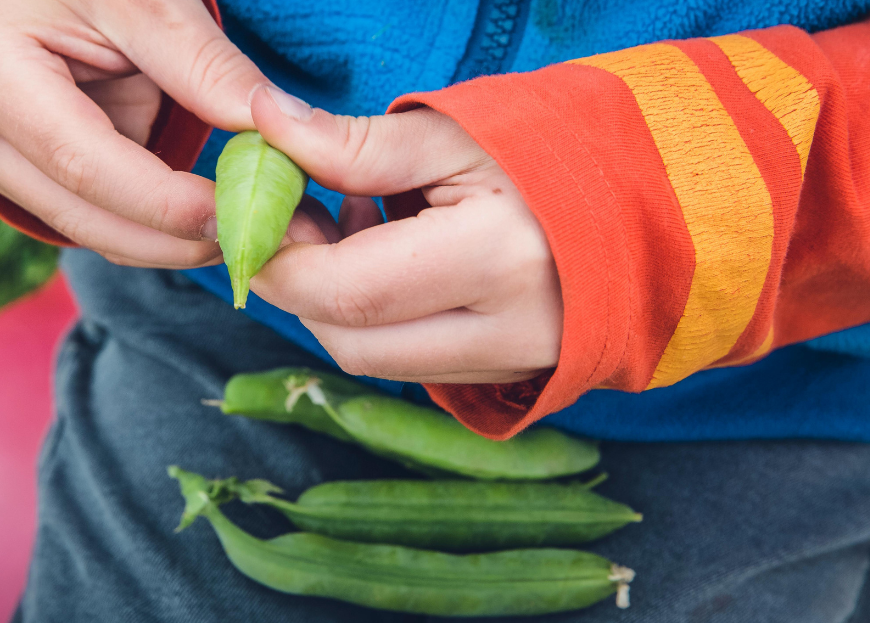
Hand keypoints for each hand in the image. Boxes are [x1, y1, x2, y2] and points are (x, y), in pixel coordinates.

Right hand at [0, 0, 269, 267]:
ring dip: (171, 245)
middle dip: (175, 242)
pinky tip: (214, 227)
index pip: (84, 163)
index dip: (163, 203)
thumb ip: (203, 64)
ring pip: (91, 232)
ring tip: (250, 238)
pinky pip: (96, 219)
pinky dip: (156, 229)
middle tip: (259, 247)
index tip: (237, 217)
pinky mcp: (24, 179)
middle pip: (84, 216)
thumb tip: (276, 126)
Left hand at [249, 87, 562, 383]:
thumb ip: (353, 144)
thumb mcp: (456, 133)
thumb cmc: (561, 150)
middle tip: (297, 216)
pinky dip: (378, 318)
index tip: (252, 214)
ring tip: (356, 224)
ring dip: (336, 303)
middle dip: (299, 286)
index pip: (344, 290)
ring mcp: (514, 364)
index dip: (279, 258)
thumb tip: (264, 125)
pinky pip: (412, 363)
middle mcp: (508, 331)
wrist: (665, 200)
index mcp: (496, 259)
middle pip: (350, 342)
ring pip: (376, 361)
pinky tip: (394, 256)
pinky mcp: (512, 374)